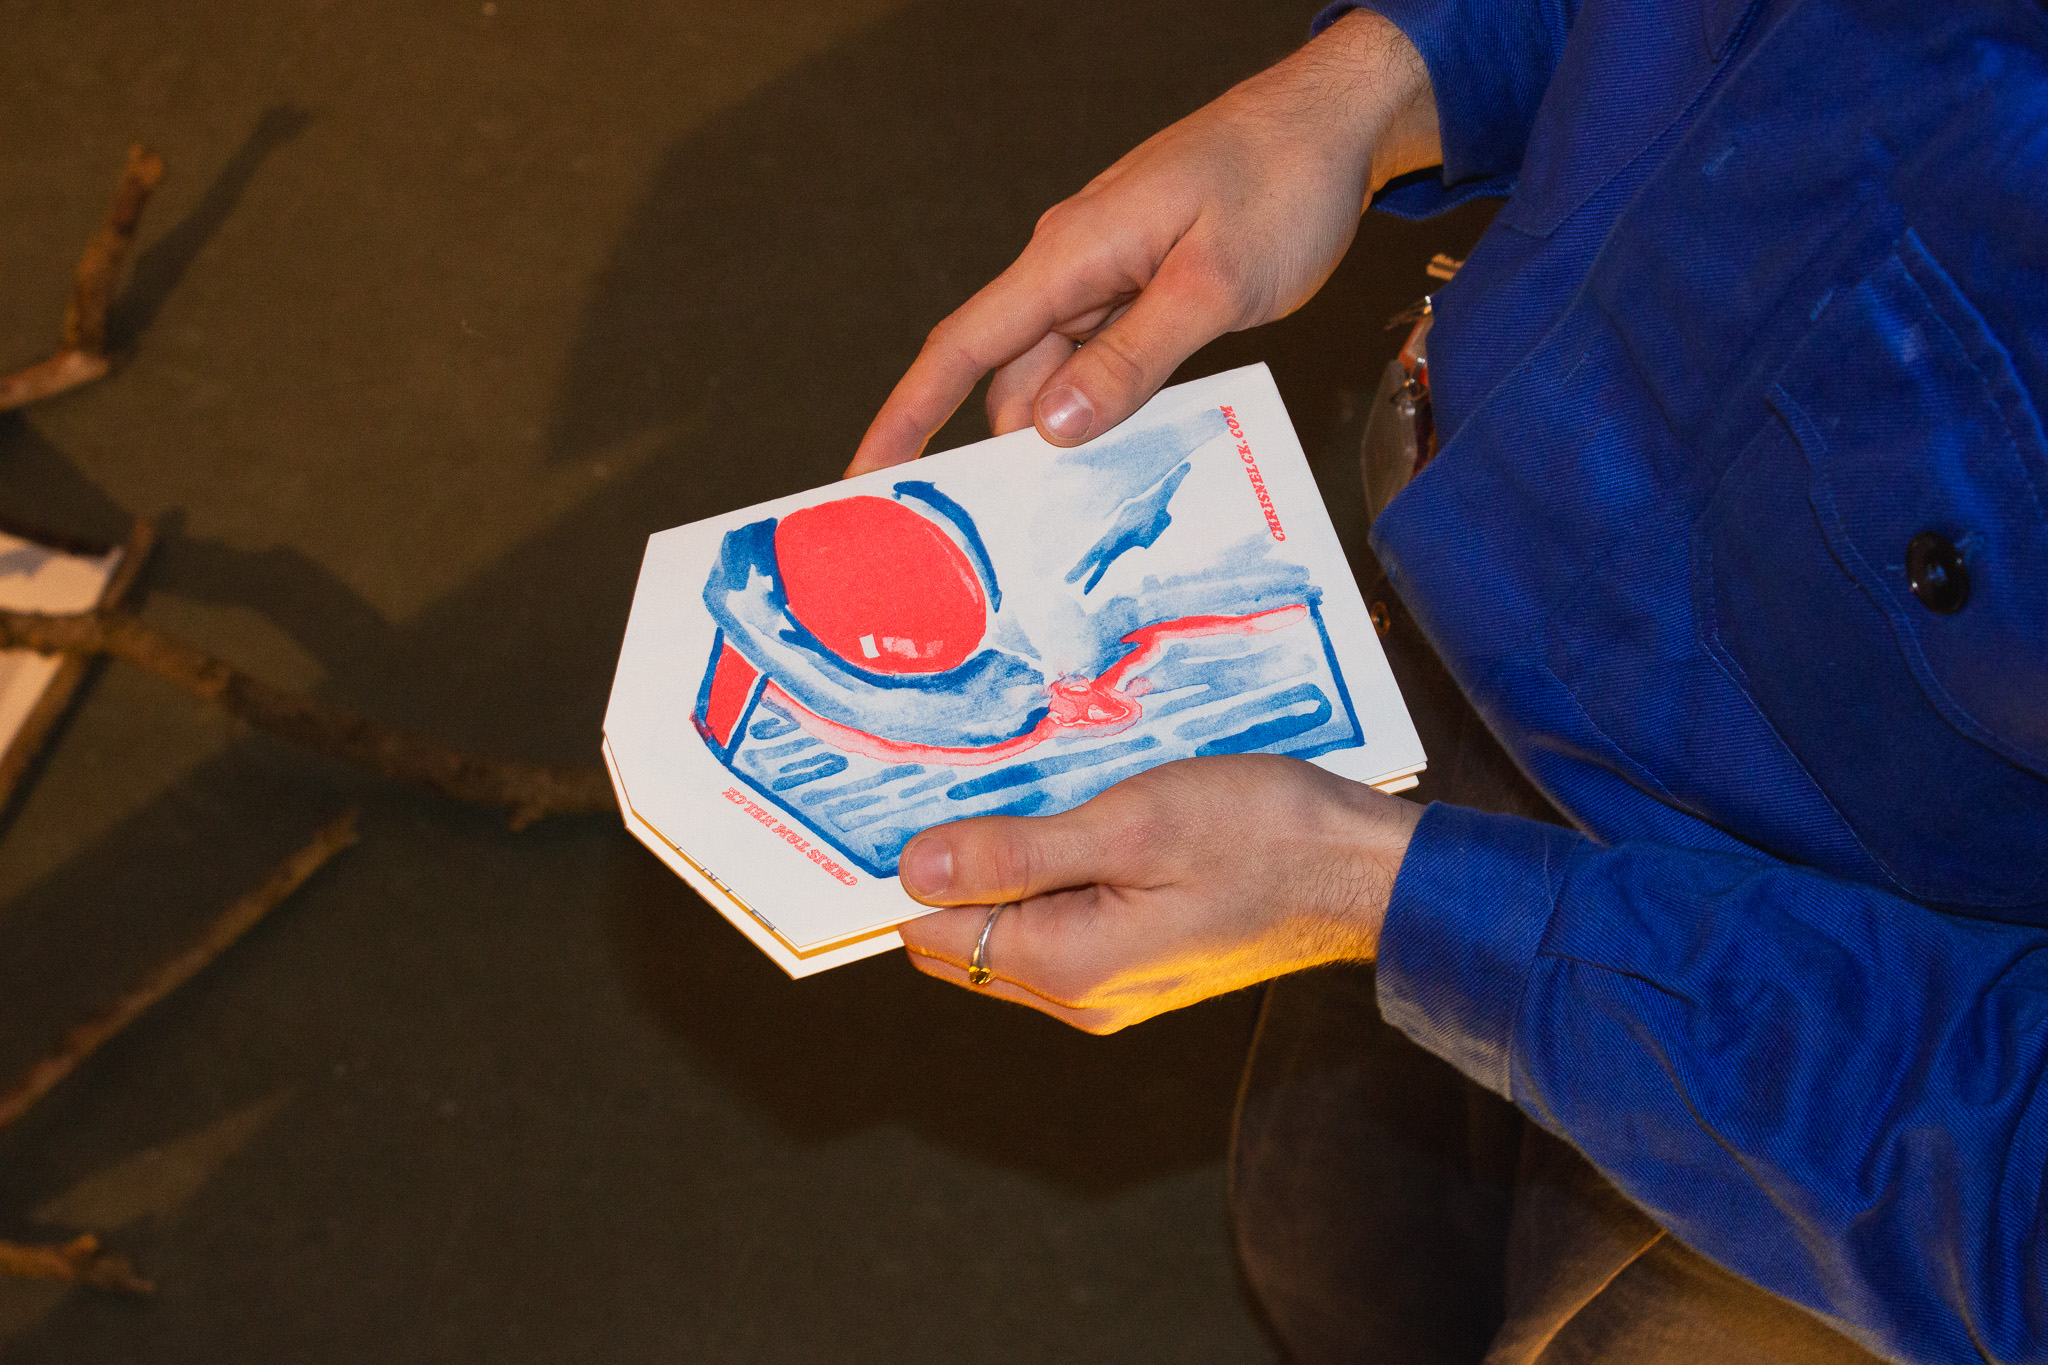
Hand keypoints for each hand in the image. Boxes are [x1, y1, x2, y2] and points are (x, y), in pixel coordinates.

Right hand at [845, 10, 1440, 475]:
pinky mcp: (1142, 286)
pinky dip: (1109, 405)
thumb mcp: (1212, 283)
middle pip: (1011, 376)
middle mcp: (1073, 264)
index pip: (962, 345)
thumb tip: (1054, 427)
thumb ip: (1132, 358)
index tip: (865, 473)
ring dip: (1068, 435)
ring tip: (1082, 513)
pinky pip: (1104, 359)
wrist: (1335, 121)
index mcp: (1070, 254)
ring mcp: (1106, 275)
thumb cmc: (1282, 181)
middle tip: (1009, 540)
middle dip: (1001, 452)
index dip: (906, 415)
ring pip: (1061, 375)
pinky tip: (1132, 450)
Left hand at [894, 755, 1423, 1032]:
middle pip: (964, 934)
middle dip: (951, 861)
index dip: (907, 867)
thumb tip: (914, 869)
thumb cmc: (1264, 837)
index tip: (893, 795)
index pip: (932, 931)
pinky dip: (1049, 870)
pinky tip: (1072, 813)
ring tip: (1023, 782)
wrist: (1367, 872)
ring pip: (1012, 924)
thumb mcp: (1131, 826)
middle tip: (954, 772)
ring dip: (1004, 860)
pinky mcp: (1140, 961)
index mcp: (1067, 967)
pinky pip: (1060, 919)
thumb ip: (1016, 855)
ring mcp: (1111, 985)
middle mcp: (1078, 995)